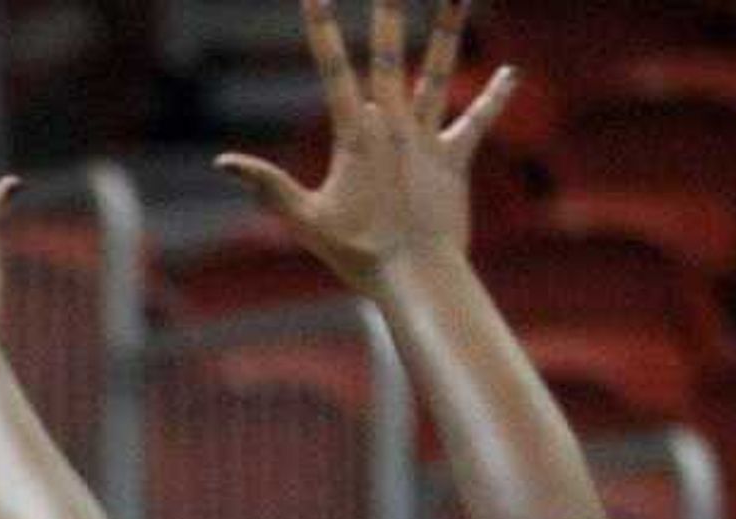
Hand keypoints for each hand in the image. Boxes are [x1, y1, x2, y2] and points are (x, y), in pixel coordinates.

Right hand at [211, 0, 519, 293]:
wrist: (416, 275)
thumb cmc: (358, 253)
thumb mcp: (305, 219)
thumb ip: (267, 185)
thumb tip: (223, 162)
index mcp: (355, 136)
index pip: (333, 71)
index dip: (321, 29)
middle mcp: (393, 126)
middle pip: (387, 56)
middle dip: (388, 12)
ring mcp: (426, 139)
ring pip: (437, 74)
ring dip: (448, 31)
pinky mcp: (454, 159)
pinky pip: (477, 122)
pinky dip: (495, 99)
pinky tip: (511, 73)